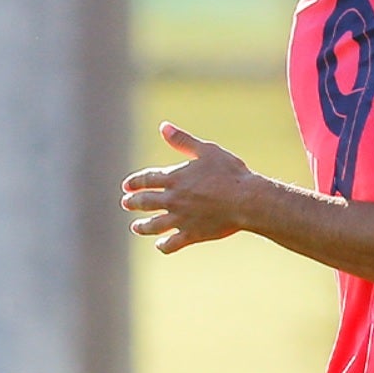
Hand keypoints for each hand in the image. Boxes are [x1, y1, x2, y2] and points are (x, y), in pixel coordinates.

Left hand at [120, 122, 255, 253]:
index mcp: (175, 179)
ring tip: (136, 226)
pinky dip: (163, 245)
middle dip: (132, 203)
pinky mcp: (191, 234)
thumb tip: (163, 127)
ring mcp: (180, 219)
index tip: (127, 186)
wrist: (247, 200)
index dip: (134, 182)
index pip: (145, 180)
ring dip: (141, 226)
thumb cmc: (230, 173)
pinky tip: (160, 244)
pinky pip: (171, 244)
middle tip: (126, 203)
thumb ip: (183, 140)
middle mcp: (172, 200)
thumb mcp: (207, 150)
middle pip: (144, 202)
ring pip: (153, 226)